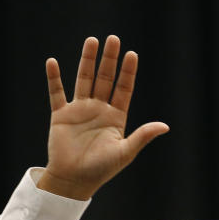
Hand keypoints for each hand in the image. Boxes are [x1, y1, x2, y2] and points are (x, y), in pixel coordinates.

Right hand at [38, 35, 169, 199]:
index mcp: (115, 117)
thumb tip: (165, 126)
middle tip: (113, 39)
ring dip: (87, 61)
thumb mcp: (125, 152)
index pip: (124, 89)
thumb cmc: (102, 169)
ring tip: (92, 41)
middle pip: (105, 79)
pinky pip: (57, 93)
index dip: (128, 72)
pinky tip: (53, 62)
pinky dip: (54, 78)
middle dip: (109, 60)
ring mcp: (79, 111)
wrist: (74, 180)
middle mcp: (98, 110)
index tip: (132, 54)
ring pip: (84, 80)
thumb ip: (142, 136)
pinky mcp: (61, 115)